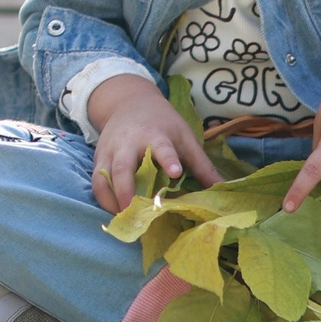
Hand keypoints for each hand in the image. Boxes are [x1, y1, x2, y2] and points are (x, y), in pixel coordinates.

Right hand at [87, 75, 219, 213]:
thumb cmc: (163, 123)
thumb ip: (201, 165)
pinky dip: (103, 199)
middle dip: (127, 191)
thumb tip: (223, 188)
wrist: (129, 102)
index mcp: (155, 135)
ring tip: (125, 219)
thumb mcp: (185, 137)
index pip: (162, 148)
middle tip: (136, 212)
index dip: (168, 159)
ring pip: (104, 178)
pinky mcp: (99, 160)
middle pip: (123, 168)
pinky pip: (97, 182)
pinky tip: (116, 213)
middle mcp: (129, 143)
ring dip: (112, 200)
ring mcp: (110, 152)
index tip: (175, 172)